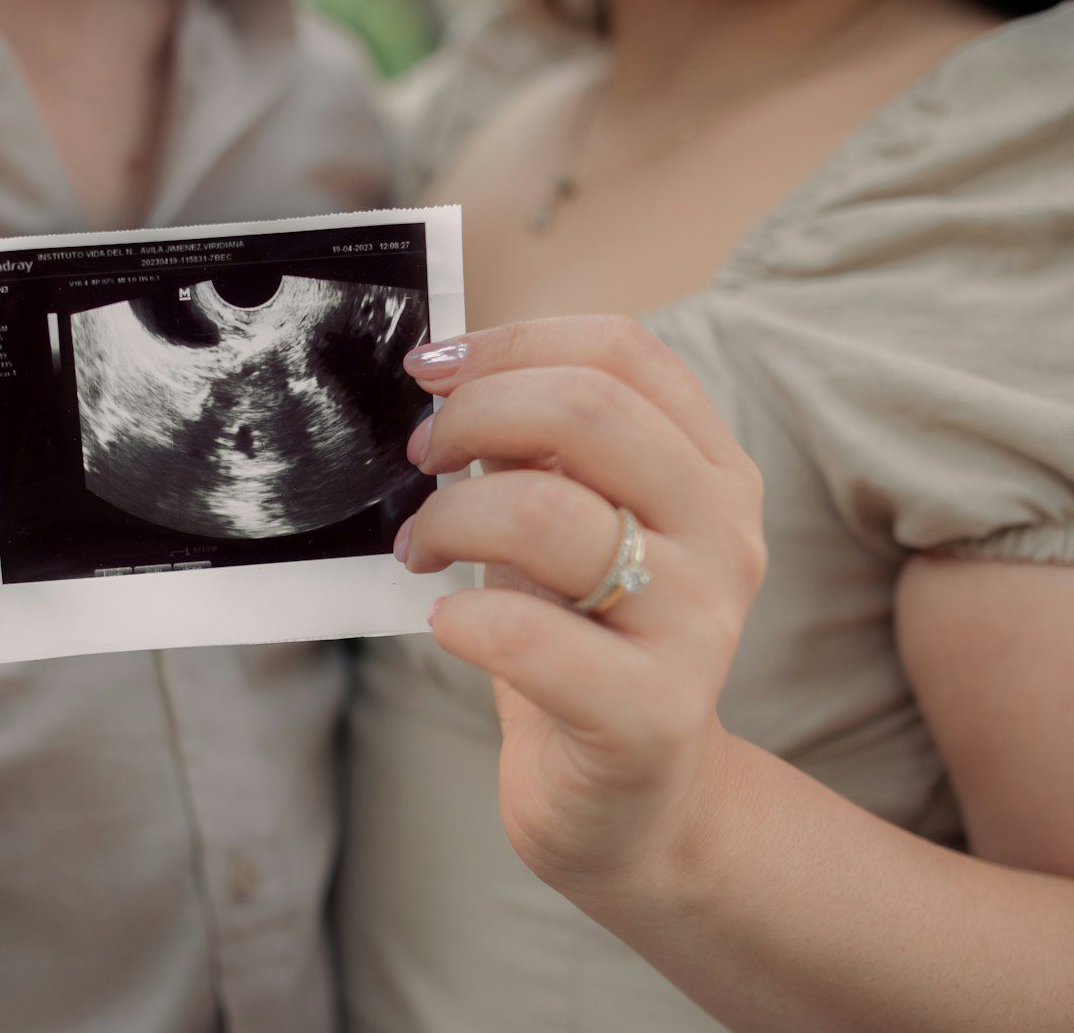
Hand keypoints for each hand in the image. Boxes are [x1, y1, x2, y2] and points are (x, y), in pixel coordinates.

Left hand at [394, 318, 765, 896]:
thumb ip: (539, 452)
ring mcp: (699, 623)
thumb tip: (452, 378)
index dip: (512, 342)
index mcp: (711, 469)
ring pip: (546, 513)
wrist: (632, 800)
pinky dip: (461, 619)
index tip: (431, 369)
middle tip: (420, 457)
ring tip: (421, 549)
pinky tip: (447, 626)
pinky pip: (528, 636)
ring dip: (450, 518)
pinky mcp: (652, 713)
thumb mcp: (571, 525)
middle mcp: (725, 533)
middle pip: (588, 411)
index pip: (622, 352)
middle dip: (473, 417)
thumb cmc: (585, 643)